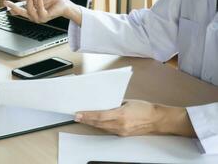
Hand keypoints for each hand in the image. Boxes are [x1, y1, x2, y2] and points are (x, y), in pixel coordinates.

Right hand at [4, 0, 81, 24]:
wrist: (62, 3)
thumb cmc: (51, 0)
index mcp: (31, 11)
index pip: (20, 10)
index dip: (12, 8)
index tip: (5, 4)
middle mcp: (34, 16)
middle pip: (21, 13)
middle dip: (13, 7)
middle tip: (6, 2)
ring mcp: (39, 18)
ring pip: (30, 10)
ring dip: (29, 0)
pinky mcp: (45, 17)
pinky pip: (39, 8)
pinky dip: (38, 0)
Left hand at [75, 100, 195, 136]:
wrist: (157, 119)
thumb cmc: (145, 108)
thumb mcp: (128, 102)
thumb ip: (114, 103)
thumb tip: (103, 104)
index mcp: (121, 115)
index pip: (100, 116)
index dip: (87, 116)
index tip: (78, 114)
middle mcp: (120, 125)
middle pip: (98, 123)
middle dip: (86, 120)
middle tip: (77, 117)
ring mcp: (121, 131)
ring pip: (102, 128)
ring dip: (92, 123)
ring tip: (83, 119)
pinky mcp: (123, 134)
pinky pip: (108, 130)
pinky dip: (100, 126)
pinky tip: (95, 123)